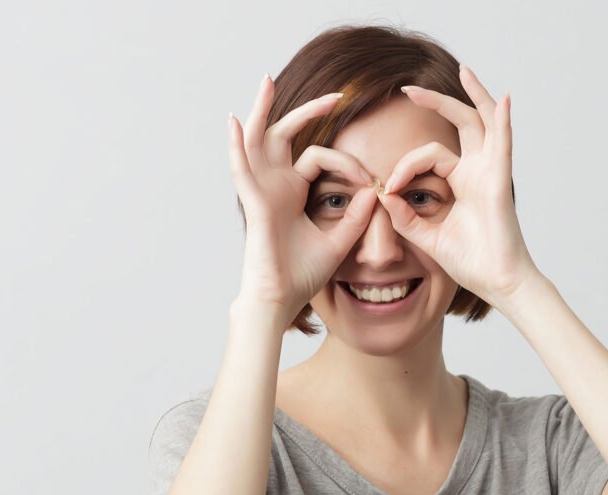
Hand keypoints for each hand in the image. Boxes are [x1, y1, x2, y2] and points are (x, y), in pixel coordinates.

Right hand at [228, 74, 378, 320]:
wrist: (281, 300)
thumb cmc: (303, 276)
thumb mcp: (338, 241)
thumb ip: (356, 217)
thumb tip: (373, 190)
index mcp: (294, 192)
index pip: (319, 157)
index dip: (347, 162)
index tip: (370, 181)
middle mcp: (276, 185)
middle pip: (284, 136)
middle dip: (307, 111)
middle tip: (336, 95)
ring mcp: (262, 191)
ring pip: (258, 140)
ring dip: (262, 110)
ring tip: (266, 81)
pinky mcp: (254, 203)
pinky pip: (242, 169)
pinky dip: (236, 145)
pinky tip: (234, 121)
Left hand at [376, 65, 540, 306]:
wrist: (496, 282)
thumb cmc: (470, 263)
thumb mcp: (427, 236)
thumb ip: (405, 217)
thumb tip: (384, 194)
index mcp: (461, 183)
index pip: (429, 157)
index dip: (404, 167)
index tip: (388, 188)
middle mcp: (477, 172)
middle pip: (460, 125)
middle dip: (436, 103)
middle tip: (408, 88)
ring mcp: (490, 173)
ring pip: (483, 123)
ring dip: (474, 95)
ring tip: (464, 71)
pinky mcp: (499, 181)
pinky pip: (503, 144)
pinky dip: (504, 120)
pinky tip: (504, 100)